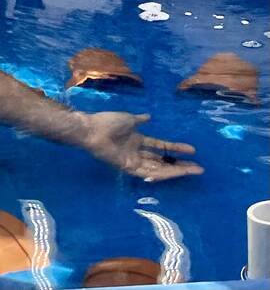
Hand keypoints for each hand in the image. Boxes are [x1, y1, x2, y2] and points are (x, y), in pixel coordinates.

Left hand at [82, 111, 202, 180]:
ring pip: (159, 169)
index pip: (162, 146)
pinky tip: (172, 173)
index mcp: (138, 139)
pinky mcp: (128, 168)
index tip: (192, 150)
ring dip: (175, 171)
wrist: (92, 129)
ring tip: (192, 171)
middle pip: (163, 161)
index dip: (176, 148)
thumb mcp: (128, 118)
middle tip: (198, 168)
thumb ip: (139, 120)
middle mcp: (138, 152)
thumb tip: (149, 116)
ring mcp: (134, 161)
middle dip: (180, 164)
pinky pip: (147, 173)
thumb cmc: (108, 122)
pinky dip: (160, 174)